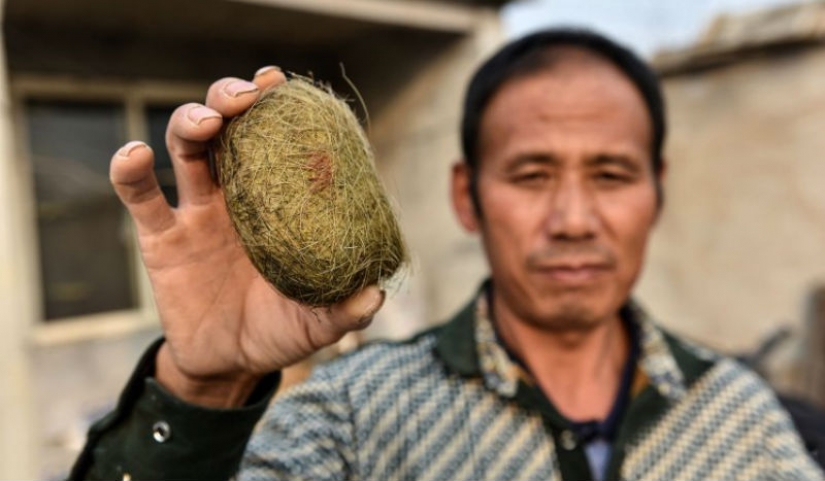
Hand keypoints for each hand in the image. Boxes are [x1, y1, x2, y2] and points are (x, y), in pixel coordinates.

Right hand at [110, 67, 384, 407]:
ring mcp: (197, 213)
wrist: (229, 365)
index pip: (278, 142)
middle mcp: (237, 196)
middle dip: (231, 99)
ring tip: (207, 121)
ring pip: (186, 148)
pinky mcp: (161, 238)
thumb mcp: (318, 323)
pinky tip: (135, 156)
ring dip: (192, 122)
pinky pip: (140, 197)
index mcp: (279, 204)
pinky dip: (130, 172)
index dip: (277, 108)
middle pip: (228, 128)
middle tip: (246, 96)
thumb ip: (345, 310)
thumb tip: (376, 293)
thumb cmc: (281, 331)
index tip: (280, 83)